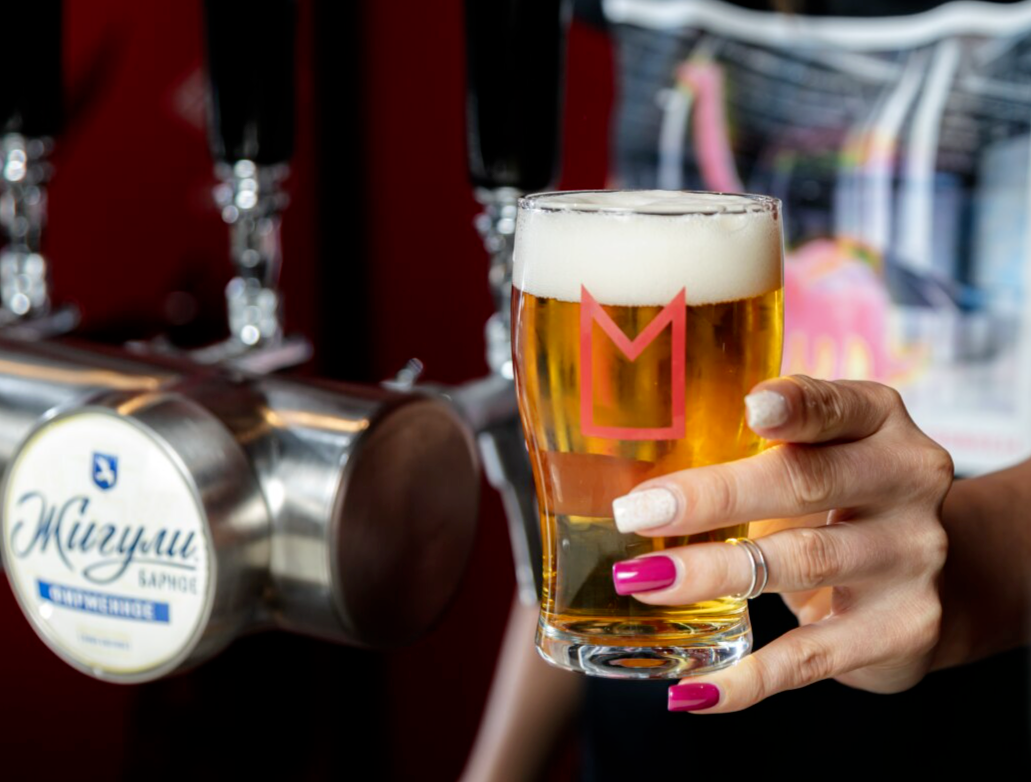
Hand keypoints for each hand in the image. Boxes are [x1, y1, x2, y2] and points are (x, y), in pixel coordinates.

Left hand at [609, 374, 952, 711]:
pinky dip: (748, 677)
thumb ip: (754, 446)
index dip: (797, 404)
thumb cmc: (838, 500)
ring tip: (643, 583)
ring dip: (713, 574)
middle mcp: (907, 481)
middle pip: (807, 482)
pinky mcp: (903, 628)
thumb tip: (637, 479)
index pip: (840, 405)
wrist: (932, 580)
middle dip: (715, 498)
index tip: (750, 405)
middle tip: (636, 513)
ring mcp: (910, 556)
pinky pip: (812, 656)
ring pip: (802, 563)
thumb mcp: (815, 454)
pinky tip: (693, 689)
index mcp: (879, 422)